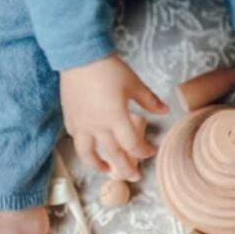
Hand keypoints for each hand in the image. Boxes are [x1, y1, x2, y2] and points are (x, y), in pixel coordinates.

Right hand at [60, 54, 168, 181]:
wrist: (79, 56)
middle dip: (126, 168)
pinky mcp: (70, 120)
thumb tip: (165, 111)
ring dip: (99, 166)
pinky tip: (91, 149)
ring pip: (88, 155)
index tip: (150, 152)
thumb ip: (150, 101)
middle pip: (113, 155)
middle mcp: (97, 126)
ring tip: (107, 171)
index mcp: (116, 118)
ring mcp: (81, 125)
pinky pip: (77, 141)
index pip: (132, 145)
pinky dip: (85, 148)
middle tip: (134, 176)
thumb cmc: (108, 69)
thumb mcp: (134, 84)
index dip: (143, 152)